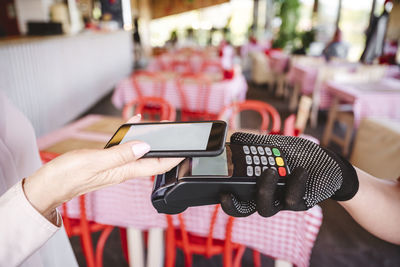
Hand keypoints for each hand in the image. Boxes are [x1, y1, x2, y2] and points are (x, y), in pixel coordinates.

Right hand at [24, 115, 183, 217]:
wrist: (48, 184)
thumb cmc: (67, 176)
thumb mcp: (94, 162)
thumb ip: (120, 154)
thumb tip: (145, 146)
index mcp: (123, 171)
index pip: (156, 165)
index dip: (174, 158)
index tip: (188, 150)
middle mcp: (122, 169)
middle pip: (152, 159)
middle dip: (168, 149)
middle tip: (180, 138)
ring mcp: (114, 165)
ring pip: (140, 151)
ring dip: (153, 141)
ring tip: (163, 129)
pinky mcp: (105, 160)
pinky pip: (124, 146)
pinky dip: (131, 135)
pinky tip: (134, 124)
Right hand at [220, 132, 358, 216]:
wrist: (326, 161)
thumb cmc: (296, 154)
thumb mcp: (274, 143)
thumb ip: (254, 142)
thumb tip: (234, 138)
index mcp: (256, 184)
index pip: (237, 197)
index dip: (226, 199)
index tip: (220, 191)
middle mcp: (266, 196)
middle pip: (246, 210)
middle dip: (234, 206)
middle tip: (228, 194)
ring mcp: (282, 201)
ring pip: (266, 208)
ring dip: (264, 190)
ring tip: (270, 170)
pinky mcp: (301, 203)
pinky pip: (293, 199)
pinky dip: (296, 183)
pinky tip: (301, 169)